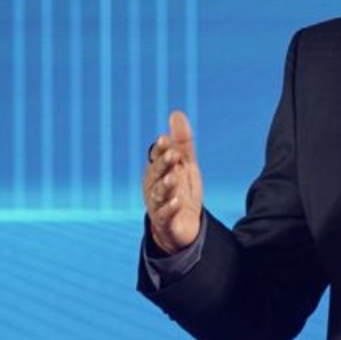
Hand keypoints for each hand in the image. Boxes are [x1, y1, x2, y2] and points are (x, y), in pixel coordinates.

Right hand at [143, 109, 202, 253]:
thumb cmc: (181, 191)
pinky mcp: (166, 222)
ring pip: (159, 193)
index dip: (161, 149)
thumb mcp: (186, 165)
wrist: (183, 226)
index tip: (166, 140)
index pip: (157, 157)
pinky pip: (166, 214)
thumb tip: (176, 113)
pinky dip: (170, 208)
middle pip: (156, 173)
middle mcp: (154, 186)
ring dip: (165, 185)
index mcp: (158, 171)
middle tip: (173, 155)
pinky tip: (178, 201)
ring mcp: (159, 204)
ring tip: (174, 178)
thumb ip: (182, 142)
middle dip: (163, 164)